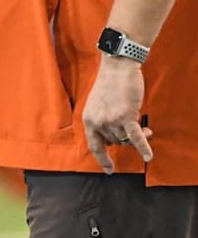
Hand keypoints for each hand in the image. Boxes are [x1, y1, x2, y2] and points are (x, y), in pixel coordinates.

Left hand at [81, 57, 152, 173]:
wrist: (117, 68)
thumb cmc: (110, 85)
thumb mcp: (99, 106)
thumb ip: (104, 122)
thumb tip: (119, 139)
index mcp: (88, 120)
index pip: (94, 145)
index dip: (102, 159)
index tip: (109, 169)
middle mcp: (97, 122)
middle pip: (115, 142)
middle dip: (127, 139)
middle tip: (141, 131)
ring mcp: (111, 120)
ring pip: (126, 139)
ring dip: (138, 136)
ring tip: (147, 129)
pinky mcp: (125, 116)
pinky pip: (134, 137)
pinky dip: (142, 146)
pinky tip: (148, 156)